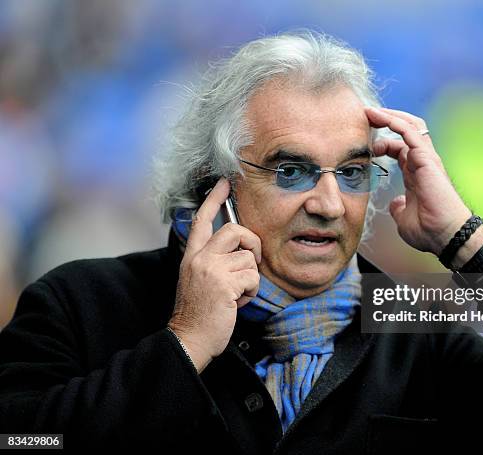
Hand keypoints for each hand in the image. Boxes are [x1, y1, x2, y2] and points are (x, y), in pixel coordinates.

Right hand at [168, 178, 261, 372]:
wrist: (189, 339)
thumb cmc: (198, 313)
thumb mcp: (198, 280)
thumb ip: (214, 262)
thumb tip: (241, 250)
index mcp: (192, 256)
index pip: (201, 220)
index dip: (214, 199)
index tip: (224, 183)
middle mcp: (199, 259)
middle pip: (233, 230)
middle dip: (251, 242)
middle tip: (251, 260)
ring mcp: (211, 269)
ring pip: (248, 259)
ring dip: (249, 279)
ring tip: (235, 294)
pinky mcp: (224, 283)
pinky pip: (252, 277)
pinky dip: (250, 292)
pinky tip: (236, 303)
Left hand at [365, 107, 472, 256]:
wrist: (446, 235)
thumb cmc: (429, 230)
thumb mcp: (404, 218)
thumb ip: (398, 208)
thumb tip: (394, 203)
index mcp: (416, 173)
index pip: (399, 147)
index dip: (382, 143)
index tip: (365, 147)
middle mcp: (422, 162)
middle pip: (405, 131)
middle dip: (385, 121)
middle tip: (365, 117)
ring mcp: (426, 158)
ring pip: (409, 125)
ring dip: (389, 116)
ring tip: (369, 111)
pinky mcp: (427, 158)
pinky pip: (411, 132)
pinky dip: (395, 122)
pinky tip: (381, 117)